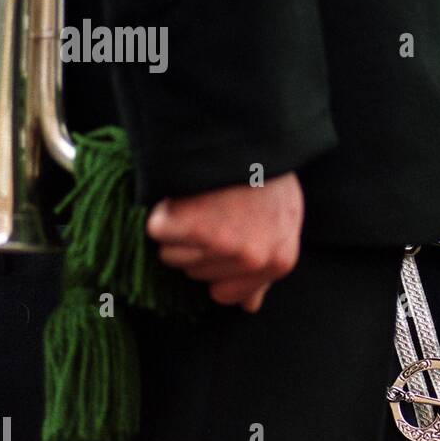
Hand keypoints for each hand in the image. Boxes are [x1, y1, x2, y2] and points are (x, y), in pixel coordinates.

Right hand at [146, 172, 303, 312]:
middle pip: (196, 274)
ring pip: (173, 256)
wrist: (250, 134)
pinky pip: (156, 232)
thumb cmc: (266, 175)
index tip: (219, 238)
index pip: (224, 295)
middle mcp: (250, 258)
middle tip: (215, 209)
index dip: (215, 267)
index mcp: (278, 261)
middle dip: (197, 245)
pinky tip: (184, 193)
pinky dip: (161, 211)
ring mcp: (219, 244)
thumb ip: (266, 268)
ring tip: (202, 199)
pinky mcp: (186, 225)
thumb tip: (250, 307)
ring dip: (178, 229)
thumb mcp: (283, 220)